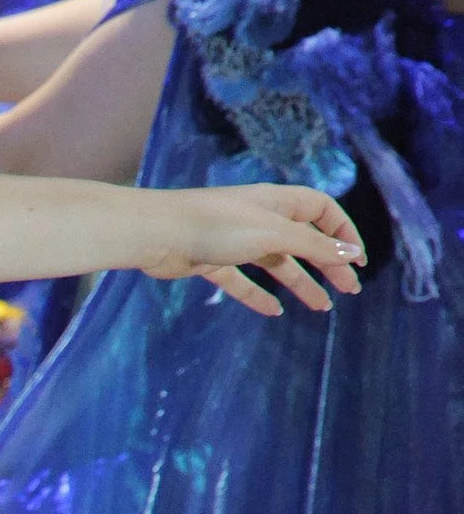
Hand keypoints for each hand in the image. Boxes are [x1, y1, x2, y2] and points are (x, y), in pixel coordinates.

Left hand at [135, 183, 365, 315]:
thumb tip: (351, 253)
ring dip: (300, 283)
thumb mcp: (273, 234)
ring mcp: (235, 240)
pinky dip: (258, 295)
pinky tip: (274, 311)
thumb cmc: (215, 225)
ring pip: (276, 263)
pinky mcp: (212, 261)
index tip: (357, 259)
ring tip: (322, 307)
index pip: (321, 210)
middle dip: (328, 263)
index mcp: (276, 202)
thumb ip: (312, 245)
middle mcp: (259, 218)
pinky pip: (242, 280)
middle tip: (350, 289)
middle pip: (303, 240)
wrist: (157, 234)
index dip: (341, 232)